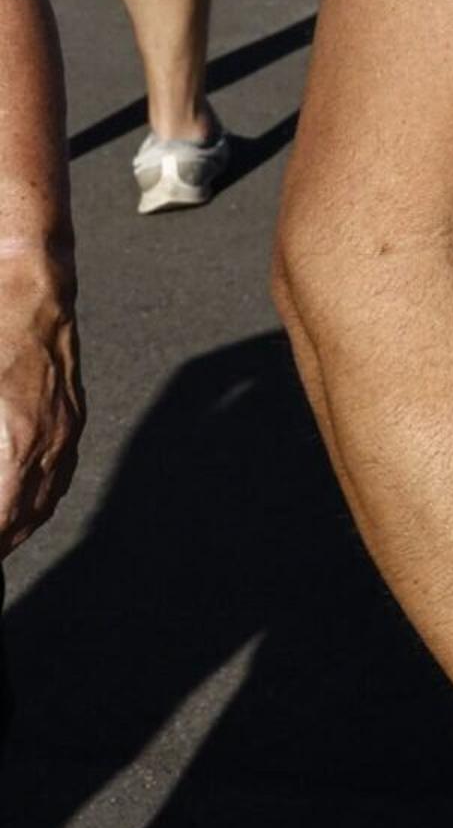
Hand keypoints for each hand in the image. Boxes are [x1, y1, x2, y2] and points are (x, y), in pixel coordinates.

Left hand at [0, 253, 78, 557]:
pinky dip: (40, 497)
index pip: (4, 515)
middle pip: (27, 515)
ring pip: (47, 497)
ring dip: (21, 525)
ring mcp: (66, 429)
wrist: (30, 288)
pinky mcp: (71, 415)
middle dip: (3, 539)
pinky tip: (24, 502)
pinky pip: (60, 471)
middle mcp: (49, 442)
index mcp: (18, 441)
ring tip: (0, 540)